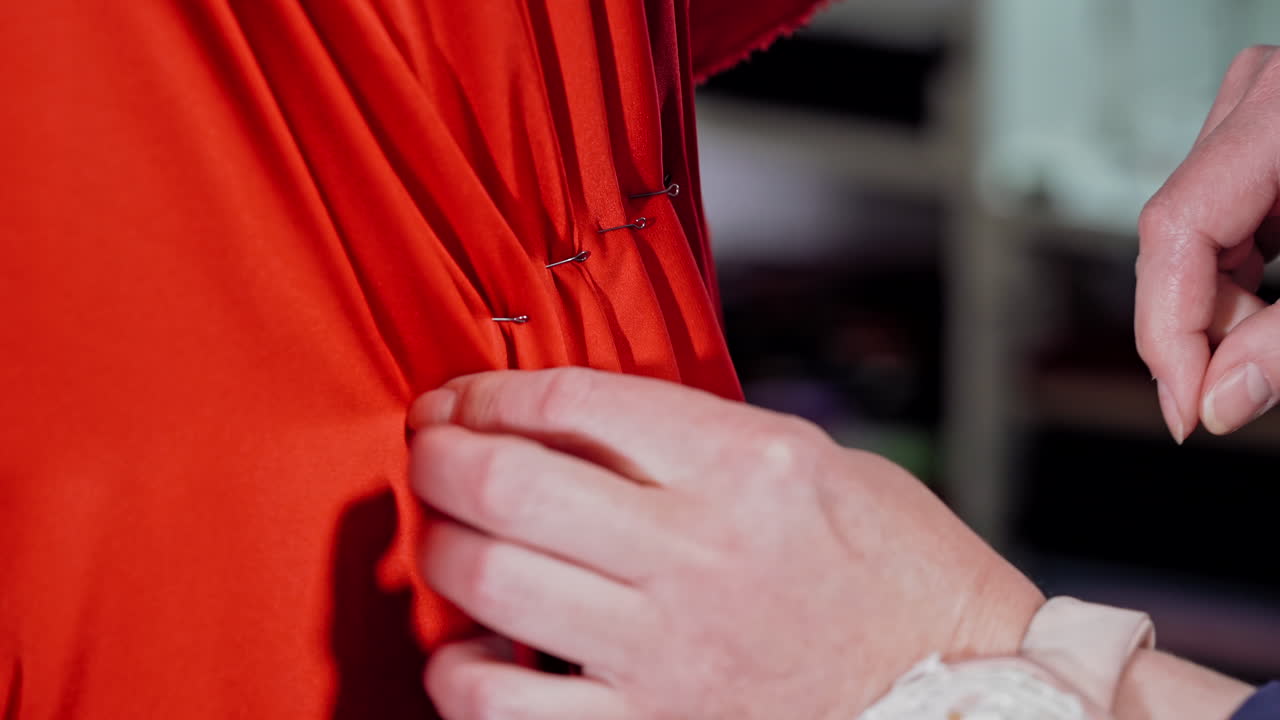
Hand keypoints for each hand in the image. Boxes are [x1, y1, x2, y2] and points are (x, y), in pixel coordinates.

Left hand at [408, 368, 1043, 719]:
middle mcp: (697, 554)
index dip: (491, 391)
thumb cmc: (896, 576)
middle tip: (430, 451)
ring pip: (487, 582)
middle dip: (439, 456)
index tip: (464, 397)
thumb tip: (576, 423)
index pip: (573, 404)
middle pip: (506, 483)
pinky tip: (471, 648)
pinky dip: (460, 671)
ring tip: (445, 536)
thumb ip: (695, 437)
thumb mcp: (813, 463)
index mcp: (743, 467)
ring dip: (440, 547)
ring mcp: (667, 652)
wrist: (957, 695)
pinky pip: (504, 706)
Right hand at [1136, 45, 1279, 439]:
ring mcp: (1264, 116)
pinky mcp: (1273, 143)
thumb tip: (1224, 399)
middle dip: (1204, 327)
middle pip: (1183, 233)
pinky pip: (1232, 223)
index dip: (1166, 328)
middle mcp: (1261, 100)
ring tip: (1273, 346)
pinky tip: (1275, 313)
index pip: (1177, 226)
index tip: (1186, 406)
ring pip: (1199, 235)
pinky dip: (1249, 281)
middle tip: (1238, 391)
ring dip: (1228, 309)